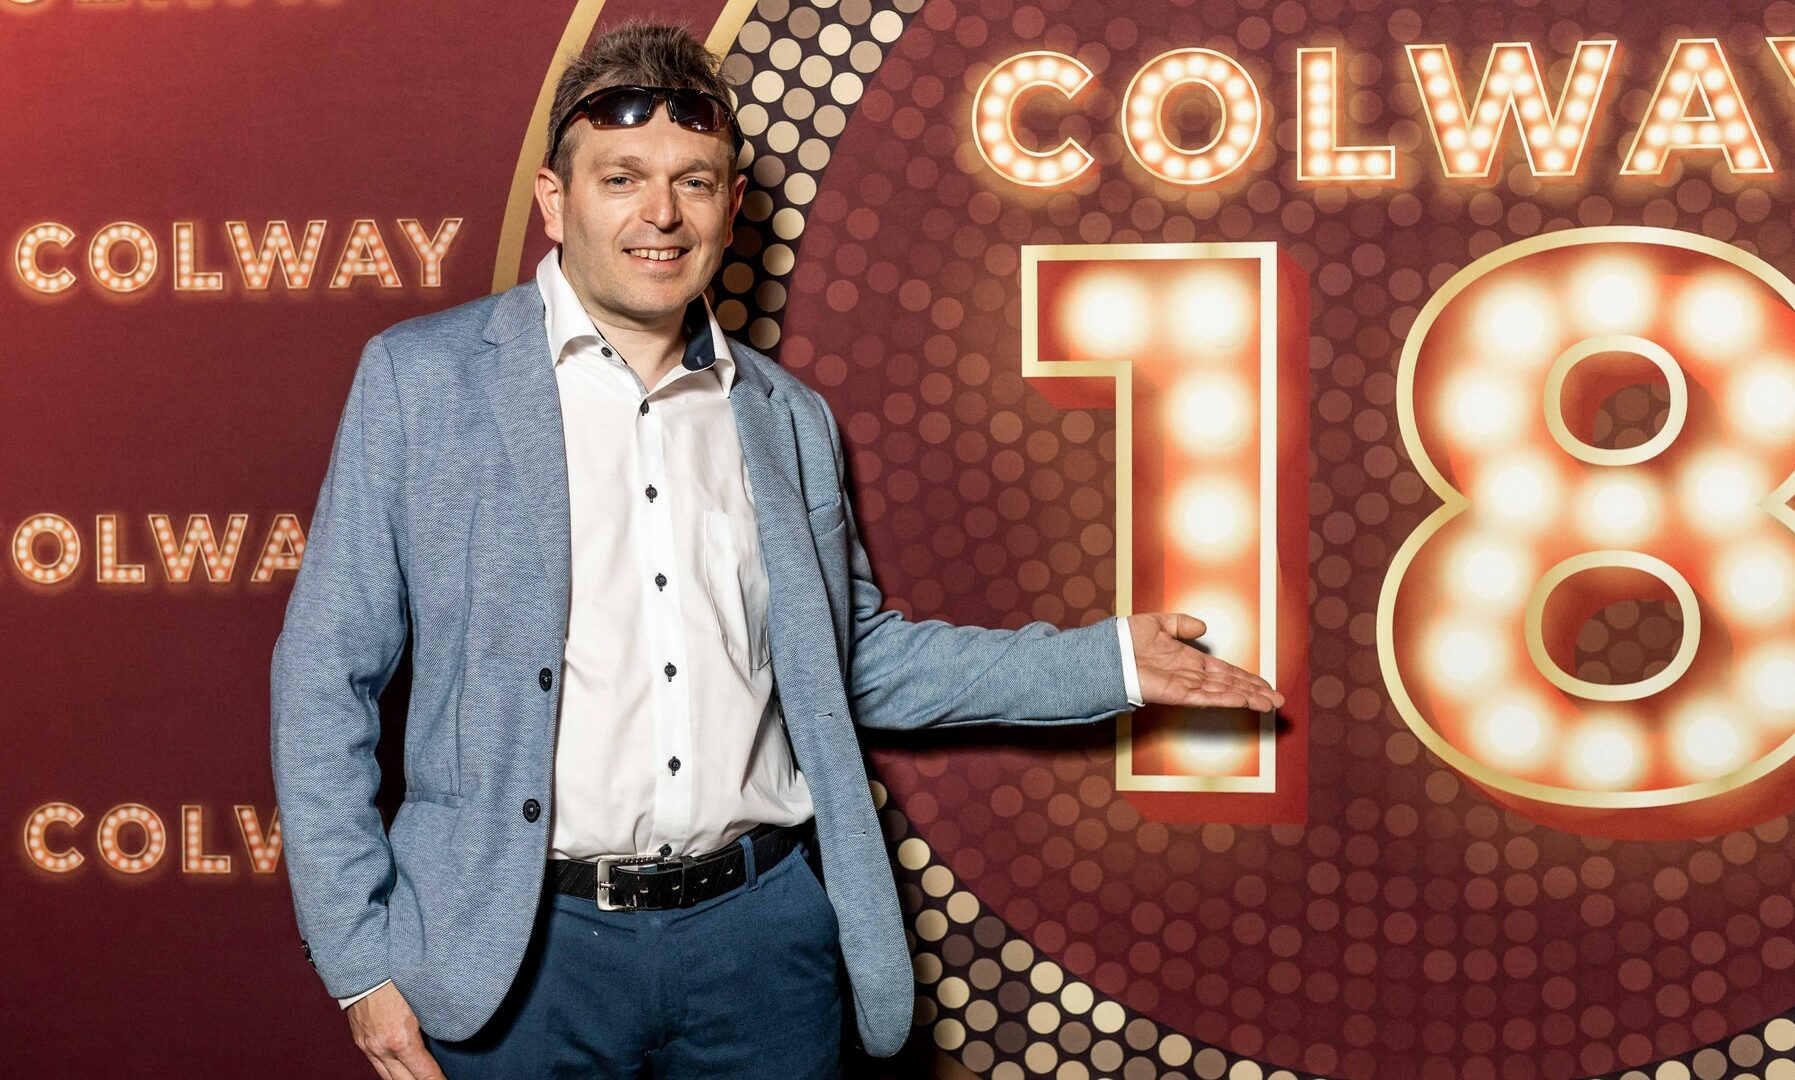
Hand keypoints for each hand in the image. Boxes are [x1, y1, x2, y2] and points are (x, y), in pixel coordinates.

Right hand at [346, 982, 445, 1079]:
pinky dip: (390, 1073)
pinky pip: (376, 1066)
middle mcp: (382, 1049)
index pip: (424, 1074)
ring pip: (388, 1078)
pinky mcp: (360, 1042)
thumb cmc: (395, 978)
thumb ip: (433, 1022)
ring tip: (420, 1079)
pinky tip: (401, 1072)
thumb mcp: (422, 1000)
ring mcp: (368, 1047)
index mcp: (400, 1040)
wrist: (362, 967)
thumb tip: (449, 1034)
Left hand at [1126, 613, 1284, 711]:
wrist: (1106, 651)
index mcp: (1188, 660)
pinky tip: (1242, 701)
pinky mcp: (1174, 694)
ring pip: (1222, 693)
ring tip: (1268, 704)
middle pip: (1230, 685)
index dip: (1246, 678)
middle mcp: (1190, 676)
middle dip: (1255, 692)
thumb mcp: (1158, 624)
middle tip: (1278, 701)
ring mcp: (1184, 686)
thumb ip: (1181, 624)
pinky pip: (1204, 697)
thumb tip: (1202, 627)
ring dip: (1247, 698)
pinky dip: (1224, 699)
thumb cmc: (1126, 640)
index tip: (1265, 685)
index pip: (1224, 671)